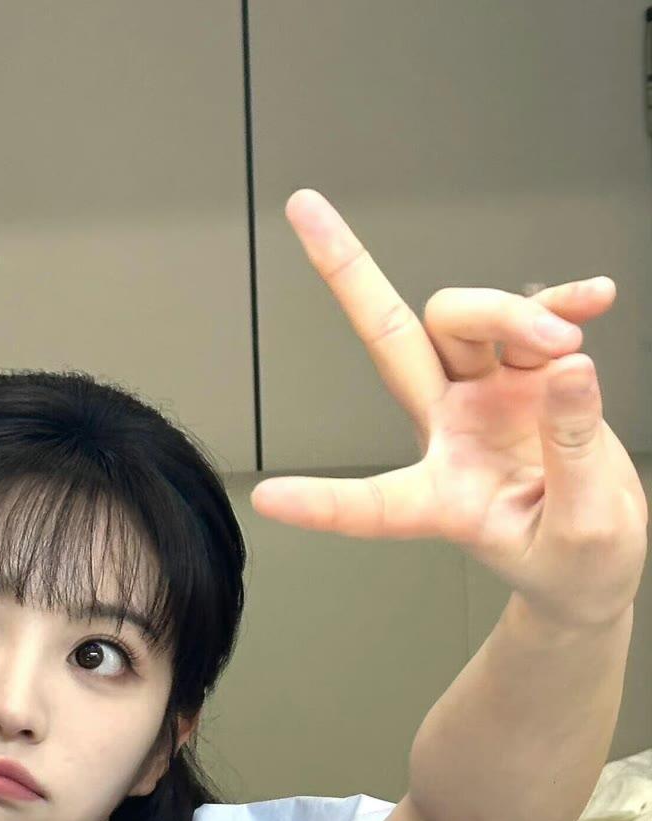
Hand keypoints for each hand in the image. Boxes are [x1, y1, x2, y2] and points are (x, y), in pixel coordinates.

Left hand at [251, 189, 647, 632]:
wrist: (599, 558)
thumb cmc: (574, 561)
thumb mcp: (583, 529)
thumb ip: (572, 453)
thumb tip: (569, 368)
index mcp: (439, 500)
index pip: (371, 504)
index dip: (323, 504)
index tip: (269, 500)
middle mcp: (447, 434)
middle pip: (393, 341)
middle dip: (348, 274)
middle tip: (306, 210)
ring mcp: (483, 398)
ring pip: (465, 319)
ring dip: (513, 315)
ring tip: (569, 345)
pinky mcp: (527, 376)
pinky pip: (534, 316)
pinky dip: (564, 300)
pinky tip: (595, 299)